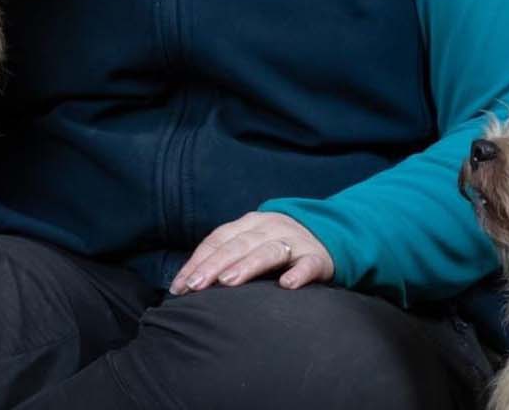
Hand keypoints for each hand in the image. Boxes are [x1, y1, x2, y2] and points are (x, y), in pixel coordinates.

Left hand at [169, 211, 333, 293]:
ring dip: (247, 265)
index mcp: (250, 223)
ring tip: (228, 282)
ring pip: (269, 251)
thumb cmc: (278, 245)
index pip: (218, 239)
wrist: (329, 234)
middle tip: (196, 286)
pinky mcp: (318, 257)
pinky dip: (299, 273)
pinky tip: (287, 285)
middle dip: (213, 265)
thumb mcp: (251, 242)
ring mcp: (295, 241)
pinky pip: (308, 264)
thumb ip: (226, 256)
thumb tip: (187, 283)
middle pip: (238, 244)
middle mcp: (271, 228)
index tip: (180, 286)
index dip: (197, 261)